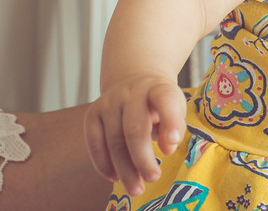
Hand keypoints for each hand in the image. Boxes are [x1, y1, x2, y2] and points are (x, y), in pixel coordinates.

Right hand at [84, 73, 185, 195]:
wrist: (134, 80)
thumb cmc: (159, 103)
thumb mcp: (174, 108)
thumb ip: (174, 127)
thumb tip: (168, 148)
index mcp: (158, 88)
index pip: (165, 100)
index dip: (170, 121)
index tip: (175, 142)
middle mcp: (132, 92)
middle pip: (135, 128)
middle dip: (143, 158)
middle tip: (153, 178)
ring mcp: (109, 102)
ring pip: (114, 140)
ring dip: (125, 169)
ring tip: (136, 188)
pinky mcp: (93, 113)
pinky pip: (94, 142)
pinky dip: (104, 163)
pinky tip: (115, 177)